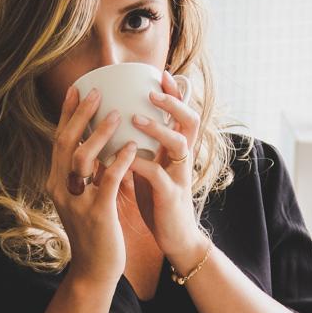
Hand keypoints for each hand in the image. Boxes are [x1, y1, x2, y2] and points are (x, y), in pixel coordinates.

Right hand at [46, 85, 137, 286]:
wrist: (95, 269)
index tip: (77, 89)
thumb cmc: (95, 231)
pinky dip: (118, 160)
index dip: (67, 114)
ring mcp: (76, 201)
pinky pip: (107, 180)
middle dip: (79, 114)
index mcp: (57, 182)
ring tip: (116, 113)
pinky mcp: (96, 213)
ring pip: (83, 158)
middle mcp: (60, 188)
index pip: (59, 141)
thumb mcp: (85, 197)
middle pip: (65, 143)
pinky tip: (131, 146)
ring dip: (99, 133)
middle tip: (95, 91)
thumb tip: (99, 145)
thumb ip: (88, 174)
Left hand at [128, 69, 202, 256]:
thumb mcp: (153, 168)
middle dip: (174, 102)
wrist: (174, 238)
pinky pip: (159, 175)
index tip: (160, 73)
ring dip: (159, 128)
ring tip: (137, 117)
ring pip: (178, 144)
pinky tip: (124, 158)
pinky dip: (141, 164)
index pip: (182, 114)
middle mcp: (182, 159)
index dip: (175, 93)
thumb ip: (145, 147)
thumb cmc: (158, 201)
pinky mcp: (171, 196)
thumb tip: (121, 124)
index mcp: (176, 150)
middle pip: (190, 120)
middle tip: (153, 91)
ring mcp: (179, 176)